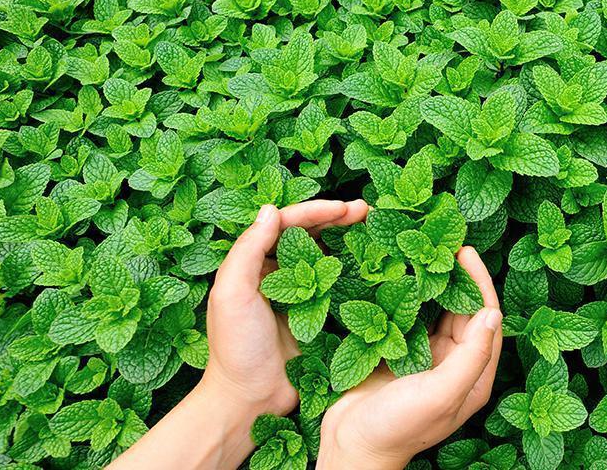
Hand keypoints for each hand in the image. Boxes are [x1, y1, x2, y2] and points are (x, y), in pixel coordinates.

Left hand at [200, 199, 369, 415]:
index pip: (286, 224)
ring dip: (347, 240)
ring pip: (325, 256)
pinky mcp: (316, 316)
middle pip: (309, 235)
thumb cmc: (235, 347)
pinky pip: (337, 287)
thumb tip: (270, 209)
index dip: (315, 211)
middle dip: (337, 219)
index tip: (343, 207)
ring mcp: (298, 296)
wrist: (249, 399)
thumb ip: (248, 250)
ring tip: (373, 229)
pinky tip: (371, 264)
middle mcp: (275, 274)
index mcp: (252, 264)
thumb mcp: (232, 293)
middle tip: (366, 210)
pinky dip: (352, 271)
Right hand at [317, 247, 502, 469]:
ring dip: (432, 282)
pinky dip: (407, 295)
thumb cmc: (399, 427)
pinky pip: (409, 317)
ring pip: (436, 310)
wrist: (351, 447)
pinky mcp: (399, 353)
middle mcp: (454, 364)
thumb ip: (471, 356)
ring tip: (422, 251)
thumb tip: (492, 313)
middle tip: (442, 242)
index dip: (479, 283)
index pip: (486, 319)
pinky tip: (398, 273)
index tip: (466, 251)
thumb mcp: (441, 393)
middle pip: (463, 310)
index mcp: (473, 375)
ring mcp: (426, 358)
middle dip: (456, 276)